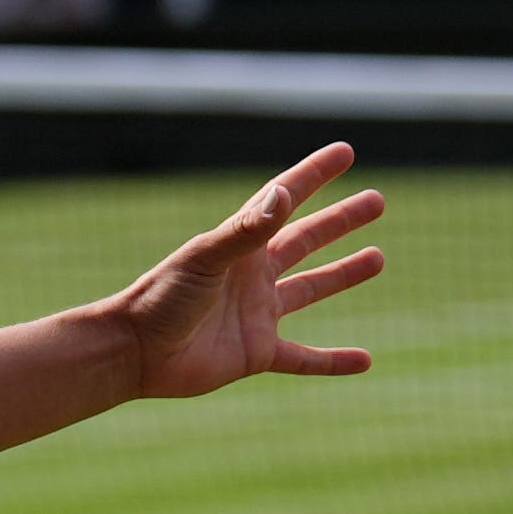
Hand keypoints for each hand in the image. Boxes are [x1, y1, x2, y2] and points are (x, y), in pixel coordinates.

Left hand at [114, 143, 385, 399]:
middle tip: (376, 200)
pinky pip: (304, 358)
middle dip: (340, 221)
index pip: (283, 200)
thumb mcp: (205, 258)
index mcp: (239, 245)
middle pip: (306, 240)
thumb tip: (282, 195)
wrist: (134, 352)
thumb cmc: (160, 298)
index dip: (313, 175)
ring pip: (310, 289)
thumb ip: (244, 230)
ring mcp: (256, 314)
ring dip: (342, 275)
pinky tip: (365, 360)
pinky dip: (332, 361)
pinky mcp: (257, 352)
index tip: (345, 152)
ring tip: (378, 258)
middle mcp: (252, 276)